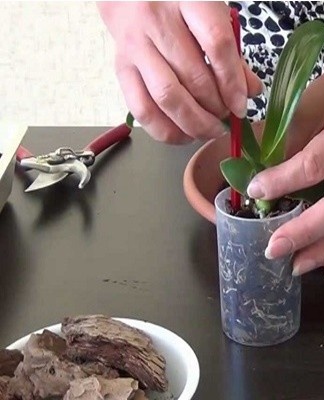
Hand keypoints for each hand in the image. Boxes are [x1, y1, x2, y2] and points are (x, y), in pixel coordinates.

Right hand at [98, 1, 261, 142]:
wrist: (128, 0)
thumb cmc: (176, 9)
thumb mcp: (209, 17)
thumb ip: (231, 53)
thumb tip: (251, 92)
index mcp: (188, 0)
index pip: (216, 44)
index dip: (232, 82)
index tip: (240, 107)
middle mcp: (156, 21)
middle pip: (192, 78)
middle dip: (214, 109)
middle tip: (225, 121)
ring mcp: (135, 48)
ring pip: (167, 98)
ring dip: (193, 124)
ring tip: (209, 131)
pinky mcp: (121, 71)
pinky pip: (143, 111)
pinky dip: (167, 131)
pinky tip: (184, 135)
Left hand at [247, 75, 323, 275]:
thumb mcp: (323, 110)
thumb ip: (304, 133)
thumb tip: (268, 163)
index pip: (315, 162)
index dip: (284, 180)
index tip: (255, 191)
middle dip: (305, 232)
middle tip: (274, 249)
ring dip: (322, 250)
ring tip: (296, 265)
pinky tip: (316, 256)